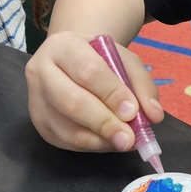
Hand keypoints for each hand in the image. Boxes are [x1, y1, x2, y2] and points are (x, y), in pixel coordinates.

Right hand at [25, 30, 162, 150]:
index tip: (133, 112)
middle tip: (129, 138)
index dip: (112, 93)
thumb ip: (142, 84)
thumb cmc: (99, 59)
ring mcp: (36, 99)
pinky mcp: (39, 123)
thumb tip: (154, 115)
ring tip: (124, 142)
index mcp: (63, 46)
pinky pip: (65, 141)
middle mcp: (41, 71)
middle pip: (71, 102)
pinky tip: (109, 141)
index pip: (87, 71)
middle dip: (104, 123)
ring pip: (66, 128)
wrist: (72, 61)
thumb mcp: (124, 60)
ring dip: (100, 140)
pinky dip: (92, 145)